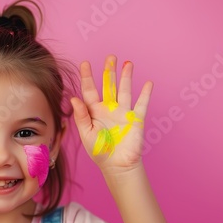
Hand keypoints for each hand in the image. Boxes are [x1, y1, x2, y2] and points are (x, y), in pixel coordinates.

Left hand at [70, 55, 152, 172]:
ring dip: (126, 77)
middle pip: (109, 86)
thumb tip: (74, 98)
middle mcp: (109, 109)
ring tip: (127, 63)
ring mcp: (123, 113)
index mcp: (94, 112)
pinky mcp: (136, 119)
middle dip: (109, 71)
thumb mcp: (86, 133)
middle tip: (110, 57)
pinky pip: (142, 104)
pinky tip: (148, 83)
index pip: (89, 91)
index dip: (87, 77)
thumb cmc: (99, 151)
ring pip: (125, 90)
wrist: (117, 166)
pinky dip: (145, 94)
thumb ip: (81, 116)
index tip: (85, 64)